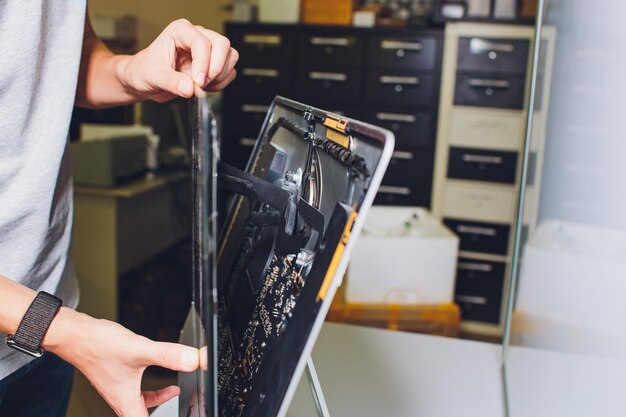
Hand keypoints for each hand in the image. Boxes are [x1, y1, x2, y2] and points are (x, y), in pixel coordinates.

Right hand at [45, 308, 199, 416]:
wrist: (75, 334)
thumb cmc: (98, 345)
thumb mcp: (140, 349)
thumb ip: (168, 355)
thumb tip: (193, 360)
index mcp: (126, 401)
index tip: (176, 414)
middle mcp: (119, 397)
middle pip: (142, 415)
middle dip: (161, 409)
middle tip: (177, 399)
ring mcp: (115, 386)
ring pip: (137, 401)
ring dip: (155, 397)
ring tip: (172, 389)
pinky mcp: (112, 374)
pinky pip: (132, 387)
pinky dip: (145, 383)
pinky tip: (148, 367)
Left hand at [118, 19, 238, 101]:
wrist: (145, 81)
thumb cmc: (145, 71)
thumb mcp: (154, 77)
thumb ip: (172, 82)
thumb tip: (189, 88)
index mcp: (180, 32)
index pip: (202, 42)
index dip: (203, 63)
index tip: (197, 82)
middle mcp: (196, 37)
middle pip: (222, 44)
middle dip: (215, 68)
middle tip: (201, 83)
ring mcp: (207, 50)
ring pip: (230, 56)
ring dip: (219, 76)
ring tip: (200, 86)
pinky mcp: (213, 64)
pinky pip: (229, 71)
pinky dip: (221, 83)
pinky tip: (204, 88)